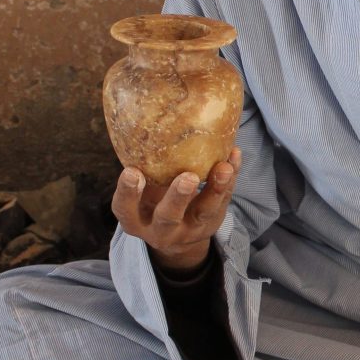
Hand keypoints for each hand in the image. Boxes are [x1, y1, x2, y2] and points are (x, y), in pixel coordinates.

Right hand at [111, 148, 241, 276]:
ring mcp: (189, 229)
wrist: (177, 237)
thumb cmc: (151, 203)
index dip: (128, 192)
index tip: (132, 171)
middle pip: (168, 217)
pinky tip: (233, 156)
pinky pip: (224, 199)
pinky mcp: (212, 221)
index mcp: (135, 220)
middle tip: (189, 177)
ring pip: (203, 211)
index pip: (125, 209)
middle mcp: (162, 230)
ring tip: (224, 168)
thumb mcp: (139, 194)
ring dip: (215, 189)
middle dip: (178, 197)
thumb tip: (138, 121)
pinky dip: (230, 178)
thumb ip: (140, 169)